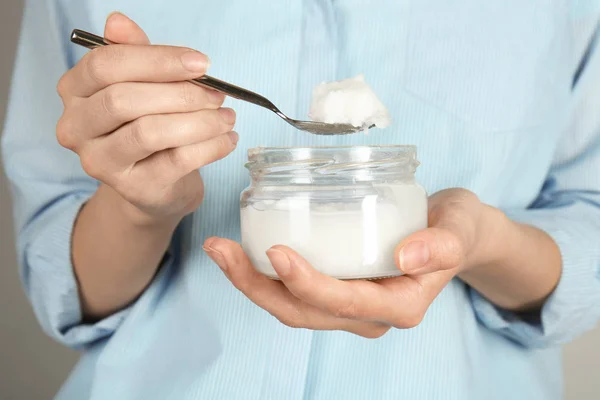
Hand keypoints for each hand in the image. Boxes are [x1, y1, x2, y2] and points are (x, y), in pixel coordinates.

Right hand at [56, 13, 236, 223]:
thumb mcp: (142, 85)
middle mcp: (76, 127)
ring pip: (150, 132)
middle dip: (181, 93)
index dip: (157, 60)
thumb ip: (134, 53)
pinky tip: (228, 139)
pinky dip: (210, 147)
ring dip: (200, 121)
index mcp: (75, 91)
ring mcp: (100, 162)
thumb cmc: (147, 124)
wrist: (153, 185)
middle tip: (218, 94)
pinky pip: (176, 161)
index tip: (200, 62)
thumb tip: (118, 21)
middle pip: (124, 100)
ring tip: (227, 117)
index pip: (106, 64)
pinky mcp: (133, 188)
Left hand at [204, 189, 501, 337]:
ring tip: (219, 250)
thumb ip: (441, 243)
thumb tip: (405, 257)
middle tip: (221, 250)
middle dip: (257, 286)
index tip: (277, 253)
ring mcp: (350, 304)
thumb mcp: (459, 228)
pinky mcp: (337, 287)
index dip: (307, 284)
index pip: (345, 303)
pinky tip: (242, 250)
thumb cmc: (455, 228)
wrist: (453, 231)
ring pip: (292, 306)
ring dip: (251, 281)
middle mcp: (370, 313)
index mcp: (399, 305)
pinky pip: (294, 290)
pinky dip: (264, 274)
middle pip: (304, 311)